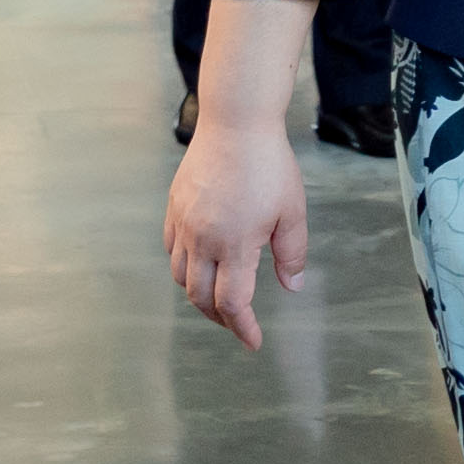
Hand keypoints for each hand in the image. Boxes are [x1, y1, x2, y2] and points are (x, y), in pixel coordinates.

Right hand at [164, 103, 309, 338]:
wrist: (235, 122)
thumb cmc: (269, 165)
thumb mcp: (292, 212)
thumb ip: (292, 254)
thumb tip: (292, 287)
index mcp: (235, 245)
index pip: (232, 303)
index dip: (242, 328)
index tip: (253, 341)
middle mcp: (203, 240)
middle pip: (201, 297)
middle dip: (220, 318)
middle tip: (238, 323)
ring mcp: (183, 224)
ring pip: (181, 276)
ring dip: (199, 294)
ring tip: (218, 296)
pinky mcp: (174, 208)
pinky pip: (171, 250)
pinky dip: (184, 267)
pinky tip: (200, 264)